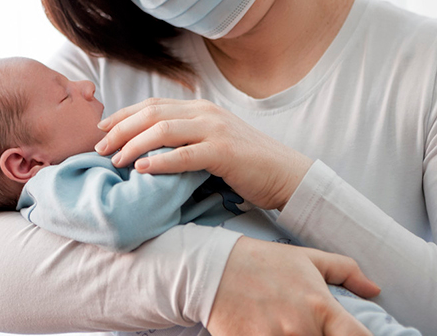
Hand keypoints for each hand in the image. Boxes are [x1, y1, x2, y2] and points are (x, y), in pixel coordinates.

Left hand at [95, 98, 311, 209]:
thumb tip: (144, 146)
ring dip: (133, 145)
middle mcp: (204, 112)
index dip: (122, 115)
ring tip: (115, 160)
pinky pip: (185, 155)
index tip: (101, 129)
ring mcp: (215, 130)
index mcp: (198, 108)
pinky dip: (160, 161)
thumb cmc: (243, 162)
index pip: (151, 105)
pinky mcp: (225, 152)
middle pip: (151, 114)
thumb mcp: (209, 140)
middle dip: (120, 129)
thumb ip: (183, 137)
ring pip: (163, 130)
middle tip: (99, 147)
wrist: (285, 174)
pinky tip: (142, 170)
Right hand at [208, 237, 378, 334]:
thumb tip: (375, 289)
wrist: (211, 269)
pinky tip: (265, 330)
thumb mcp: (305, 257)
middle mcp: (301, 329)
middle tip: (303, 325)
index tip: (348, 335)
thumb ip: (344, 270)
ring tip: (283, 327)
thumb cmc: (261, 262)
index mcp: (320, 307)